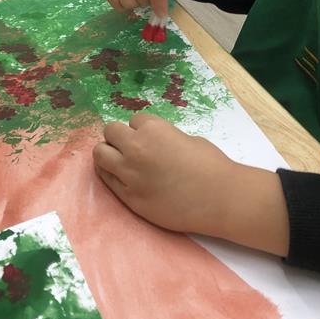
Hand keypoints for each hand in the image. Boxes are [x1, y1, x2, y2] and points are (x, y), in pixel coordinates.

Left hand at [93, 114, 288, 255]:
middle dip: (120, 137)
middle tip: (131, 147)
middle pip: (111, 132)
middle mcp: (136, 148)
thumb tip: (154, 143)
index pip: (134, 120)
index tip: (151, 138)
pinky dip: (111, 175)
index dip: (142, 128)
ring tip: (120, 161)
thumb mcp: (187, 139)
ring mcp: (129, 174)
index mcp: (153, 129)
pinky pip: (107, 179)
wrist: (219, 199)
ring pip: (100, 154)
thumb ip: (164, 137)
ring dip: (108, 154)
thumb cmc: (211, 165)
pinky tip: (120, 176)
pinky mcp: (128, 197)